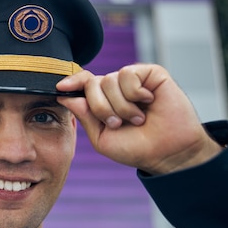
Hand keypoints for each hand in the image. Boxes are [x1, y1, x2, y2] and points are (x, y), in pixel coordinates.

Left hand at [56, 63, 222, 174]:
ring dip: (121, 106)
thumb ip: (85, 115)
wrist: (168, 153)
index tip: (60, 88)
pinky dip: (134, 93)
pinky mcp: (151, 74)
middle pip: (92, 83)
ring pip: (109, 80)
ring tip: (137, 118)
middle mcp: (117, 88)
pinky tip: (148, 102)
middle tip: (118, 124)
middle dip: (101, 107)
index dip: (72, 82)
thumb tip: (64, 96)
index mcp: (103, 101)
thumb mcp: (102, 137)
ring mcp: (134, 80)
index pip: (83, 83)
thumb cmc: (136, 148)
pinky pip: (128, 74)